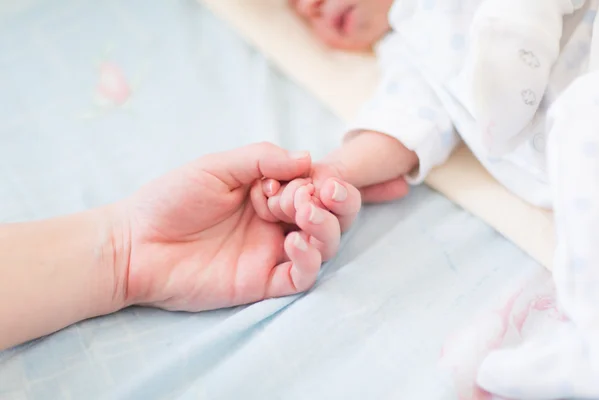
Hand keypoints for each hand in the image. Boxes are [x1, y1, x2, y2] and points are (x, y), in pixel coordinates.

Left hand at [116, 142, 345, 311]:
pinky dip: (309, 260)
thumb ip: (262, 158)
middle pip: (332, 215)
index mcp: (270, 191)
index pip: (317, 184)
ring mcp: (272, 252)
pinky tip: (293, 243)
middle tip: (320, 193)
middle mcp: (278, 222)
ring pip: (325, 245)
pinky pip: (302, 277)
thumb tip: (307, 158)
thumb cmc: (171, 199)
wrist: (136, 244)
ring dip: (325, 226)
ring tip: (302, 213)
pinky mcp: (263, 282)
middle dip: (339, 201)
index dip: (322, 179)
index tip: (302, 177)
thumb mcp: (217, 166)